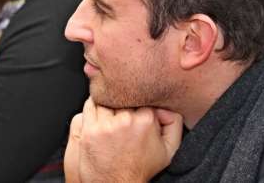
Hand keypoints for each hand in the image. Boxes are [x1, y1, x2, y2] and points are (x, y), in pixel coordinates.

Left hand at [64, 97, 182, 182]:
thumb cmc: (140, 169)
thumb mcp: (168, 150)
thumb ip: (174, 124)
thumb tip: (167, 107)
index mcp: (146, 120)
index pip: (139, 95)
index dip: (137, 100)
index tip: (135, 108)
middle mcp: (125, 120)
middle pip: (121, 95)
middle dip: (122, 101)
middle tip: (123, 111)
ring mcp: (105, 125)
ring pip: (104, 98)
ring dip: (106, 103)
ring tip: (110, 114)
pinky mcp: (89, 131)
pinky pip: (89, 106)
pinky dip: (92, 107)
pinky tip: (98, 115)